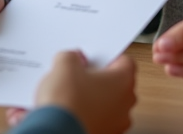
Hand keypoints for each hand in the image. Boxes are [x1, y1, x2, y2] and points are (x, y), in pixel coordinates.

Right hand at [6, 51, 135, 133]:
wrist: (57, 133)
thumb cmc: (68, 103)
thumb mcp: (64, 66)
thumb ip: (71, 56)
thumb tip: (73, 59)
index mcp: (124, 82)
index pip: (124, 61)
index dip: (106, 57)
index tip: (92, 58)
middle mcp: (125, 105)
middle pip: (115, 84)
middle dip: (97, 79)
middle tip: (77, 75)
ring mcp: (116, 124)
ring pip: (106, 104)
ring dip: (91, 99)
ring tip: (67, 95)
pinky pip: (96, 120)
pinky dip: (84, 115)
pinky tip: (66, 112)